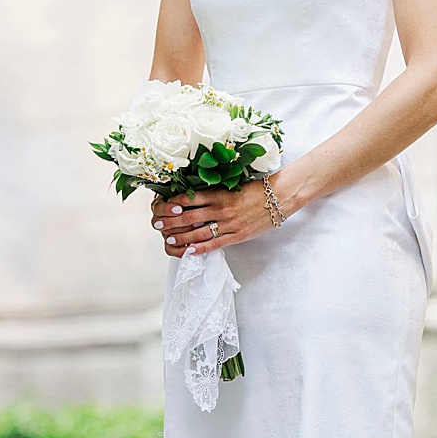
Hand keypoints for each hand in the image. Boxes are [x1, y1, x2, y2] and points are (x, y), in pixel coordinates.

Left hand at [150, 174, 287, 257]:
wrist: (280, 197)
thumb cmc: (257, 189)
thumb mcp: (233, 186)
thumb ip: (215, 193)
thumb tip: (194, 198)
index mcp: (218, 193)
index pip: (187, 199)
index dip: (171, 205)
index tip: (160, 207)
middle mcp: (221, 208)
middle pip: (188, 217)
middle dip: (170, 222)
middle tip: (156, 225)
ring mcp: (229, 223)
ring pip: (199, 232)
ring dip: (182, 237)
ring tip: (169, 239)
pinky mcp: (238, 235)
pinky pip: (216, 243)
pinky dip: (201, 248)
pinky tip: (190, 251)